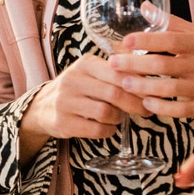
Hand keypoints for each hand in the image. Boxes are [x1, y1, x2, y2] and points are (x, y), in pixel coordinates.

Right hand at [18, 53, 144, 159]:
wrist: (41, 107)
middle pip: (113, 92)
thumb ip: (115, 68)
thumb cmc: (77, 87)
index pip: (117, 71)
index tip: (151, 91)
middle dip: (134, 103)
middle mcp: (74, 79)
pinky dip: (107, 131)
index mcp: (85, 64)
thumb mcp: (91, 71)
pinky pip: (95, 130)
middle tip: (146, 110)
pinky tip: (108, 128)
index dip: (137, 82)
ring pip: (105, 112)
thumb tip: (147, 65)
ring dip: (118, 118)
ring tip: (119, 117)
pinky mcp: (63, 122)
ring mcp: (66, 101)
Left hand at [108, 12, 193, 118]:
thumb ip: (169, 21)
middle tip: (113, 63)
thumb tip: (144, 6)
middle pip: (163, 65)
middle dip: (135, 65)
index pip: (170, 39)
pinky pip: (180, 109)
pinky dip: (162, 108)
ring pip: (169, 89)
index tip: (126, 40)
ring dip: (144, 87)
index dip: (147, 40)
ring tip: (124, 83)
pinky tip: (146, 103)